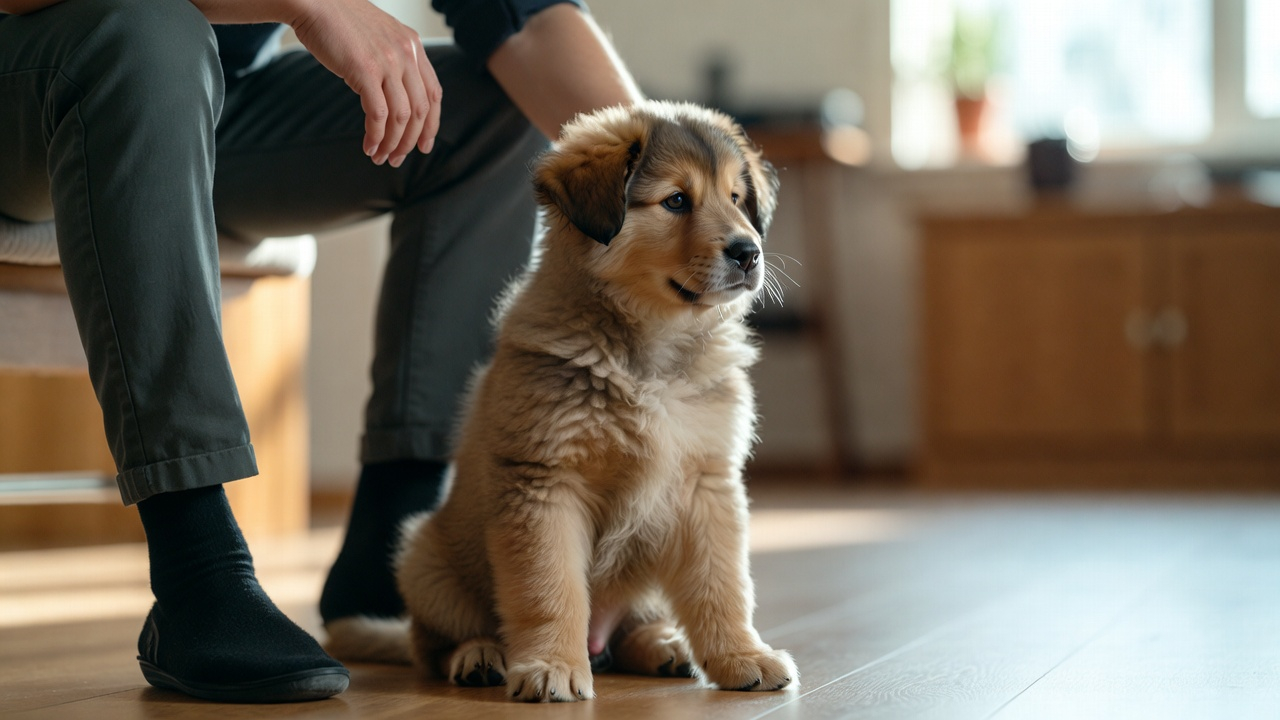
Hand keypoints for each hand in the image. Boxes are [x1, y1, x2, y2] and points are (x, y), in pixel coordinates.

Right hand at [290, 0, 440, 166]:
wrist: (313, 0)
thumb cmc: (340, 20)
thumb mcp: (380, 36)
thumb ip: (394, 58)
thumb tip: (398, 92)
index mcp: (413, 46)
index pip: (434, 94)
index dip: (431, 125)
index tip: (424, 145)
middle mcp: (406, 54)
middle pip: (421, 111)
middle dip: (411, 141)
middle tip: (397, 159)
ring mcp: (387, 62)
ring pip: (401, 117)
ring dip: (392, 144)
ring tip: (380, 157)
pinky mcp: (365, 71)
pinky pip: (378, 115)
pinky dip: (376, 137)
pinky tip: (368, 146)